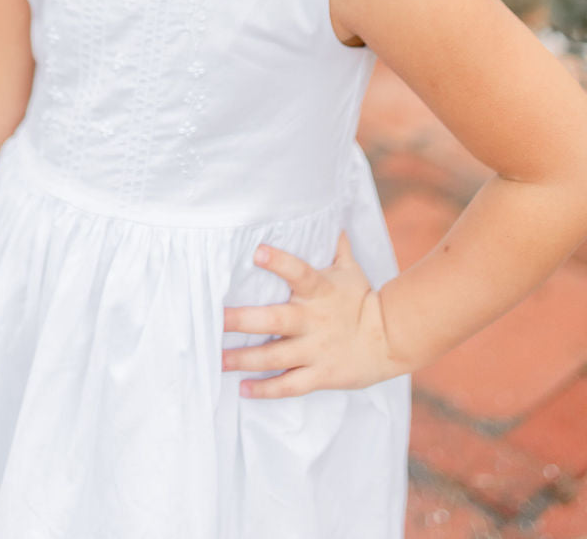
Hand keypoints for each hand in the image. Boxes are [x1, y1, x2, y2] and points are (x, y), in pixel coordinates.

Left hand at [222, 229, 404, 397]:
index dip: (279, 262)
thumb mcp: (350, 271)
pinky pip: (290, 386)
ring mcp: (317, 350)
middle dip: (244, 321)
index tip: (256, 252)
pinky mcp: (321, 375)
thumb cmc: (364, 300)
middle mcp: (314, 320)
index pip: (299, 272)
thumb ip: (336, 247)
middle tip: (216, 319)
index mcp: (320, 290)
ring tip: (218, 360)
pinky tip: (243, 389)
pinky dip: (266, 390)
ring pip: (276, 356)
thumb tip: (331, 219)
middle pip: (275, 320)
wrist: (392, 339)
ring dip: (245, 359)